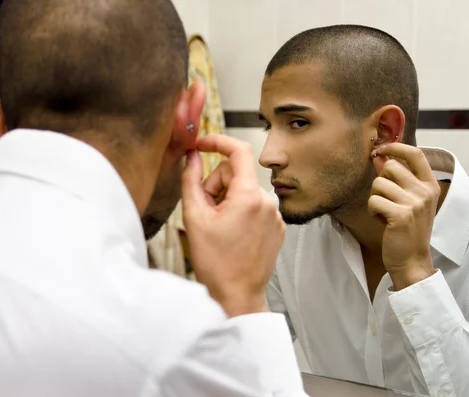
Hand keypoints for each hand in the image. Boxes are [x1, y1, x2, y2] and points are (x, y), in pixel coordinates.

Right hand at [181, 135, 285, 316]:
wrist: (237, 294)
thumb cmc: (217, 264)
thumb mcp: (195, 218)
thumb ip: (191, 180)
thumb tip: (190, 157)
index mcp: (249, 196)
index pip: (238, 150)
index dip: (218, 142)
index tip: (202, 145)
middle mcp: (268, 202)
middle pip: (236, 174)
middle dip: (216, 185)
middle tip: (205, 210)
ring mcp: (275, 215)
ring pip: (244, 190)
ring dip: (227, 200)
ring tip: (218, 226)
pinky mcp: (277, 226)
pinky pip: (255, 205)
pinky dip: (240, 211)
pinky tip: (231, 232)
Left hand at [369, 143, 439, 289]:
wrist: (412, 260)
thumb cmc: (408, 229)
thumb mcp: (409, 201)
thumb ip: (397, 178)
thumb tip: (378, 156)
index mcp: (430, 185)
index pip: (415, 154)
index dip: (395, 146)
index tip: (381, 149)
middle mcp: (425, 192)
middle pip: (390, 167)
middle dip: (380, 182)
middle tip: (386, 200)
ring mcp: (414, 203)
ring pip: (378, 183)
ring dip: (375, 198)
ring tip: (385, 212)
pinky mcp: (401, 215)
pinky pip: (373, 200)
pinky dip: (372, 211)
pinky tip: (382, 221)